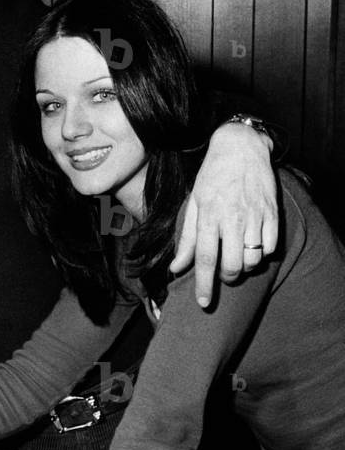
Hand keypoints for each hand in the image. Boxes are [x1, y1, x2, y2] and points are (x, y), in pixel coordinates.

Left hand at [170, 121, 277, 306]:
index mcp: (209, 216)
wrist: (240, 147)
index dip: (203, 284)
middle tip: (224, 275)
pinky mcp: (273, 213)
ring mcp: (255, 216)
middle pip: (232, 265)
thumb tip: (176, 267)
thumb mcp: (193, 204)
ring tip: (238, 258)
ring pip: (253, 260)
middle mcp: (232, 218)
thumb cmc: (212, 176)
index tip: (204, 302)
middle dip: (227, 279)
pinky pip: (271, 248)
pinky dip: (263, 254)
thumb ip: (186, 238)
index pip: (205, 258)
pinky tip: (254, 246)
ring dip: (245, 267)